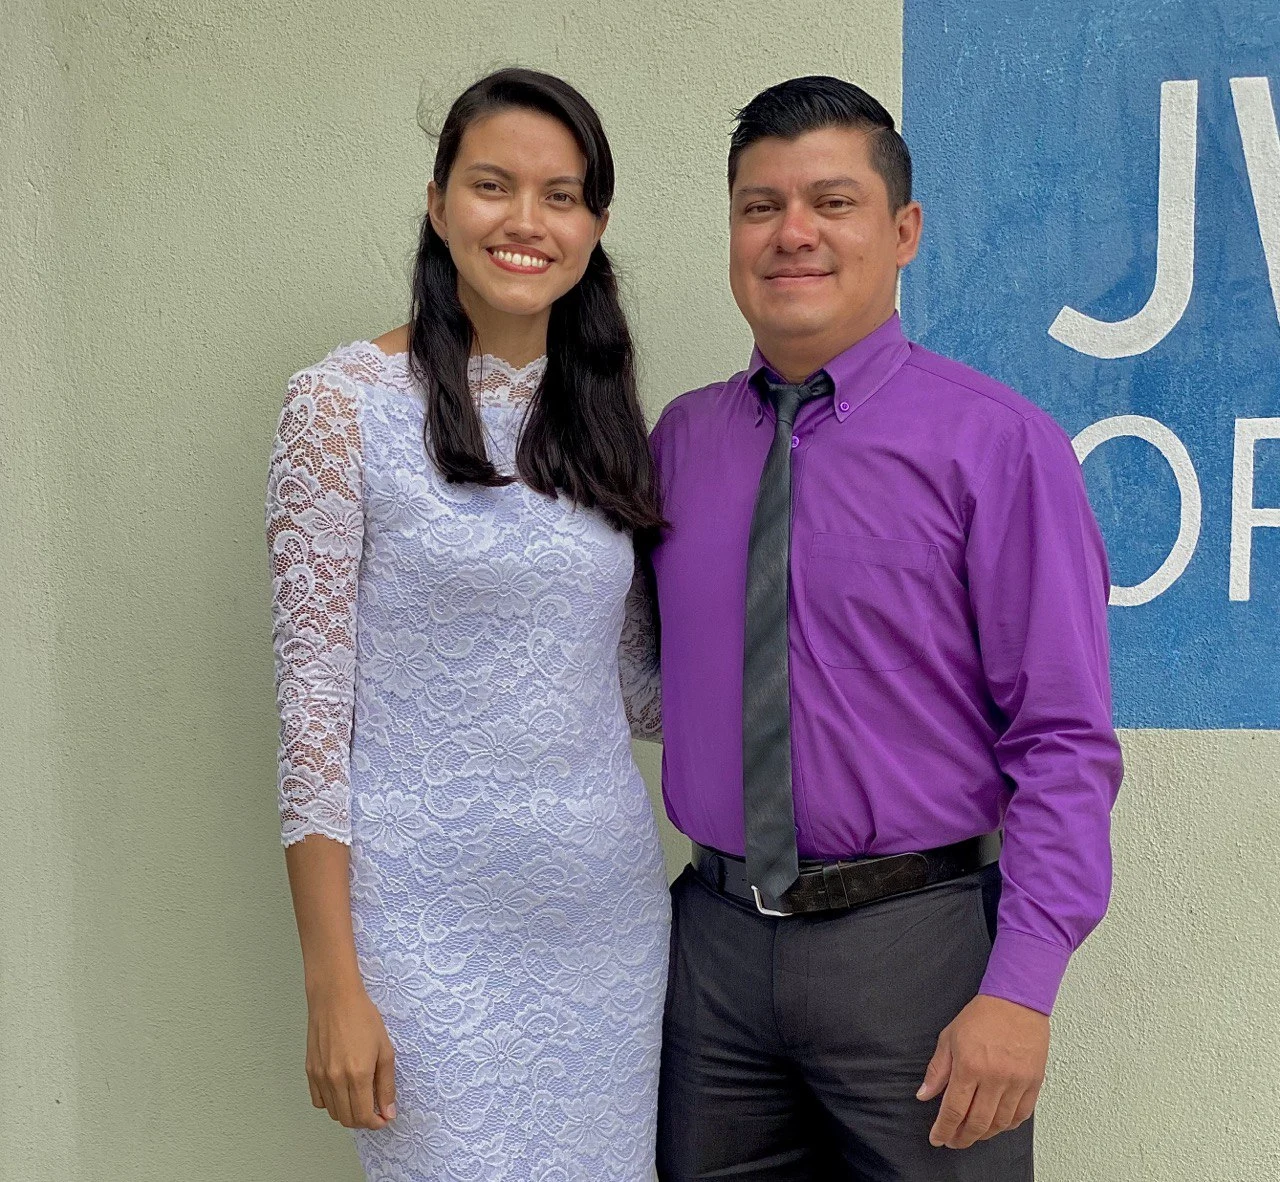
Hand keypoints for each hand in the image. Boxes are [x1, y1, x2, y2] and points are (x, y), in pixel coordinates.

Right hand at [306, 983, 397, 1129]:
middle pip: (347, 1119)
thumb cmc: (363, 1018)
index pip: (363, 1116)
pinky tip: (342, 1090)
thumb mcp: (385, 1050)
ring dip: (348, 1113)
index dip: (376, 1123)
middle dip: (363, 1120)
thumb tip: (388, 1112)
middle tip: (375, 1110)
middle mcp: (335, 1080)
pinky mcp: (310, 1071)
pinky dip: (331, 1103)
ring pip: (332, 1112)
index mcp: (357, 1075)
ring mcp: (320, 1077)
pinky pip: (319, 1100)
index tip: (383, 1118)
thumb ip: (386, 1085)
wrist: (335, 998)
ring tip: (360, 1098)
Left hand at [916, 994, 1047, 1148]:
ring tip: (972, 1134)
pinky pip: (1021, 1115)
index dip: (944, 1129)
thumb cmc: (982, 1015)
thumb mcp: (949, 1037)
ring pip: (1000, 1123)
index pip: (954, 1109)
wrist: (1016, 1000)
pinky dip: (1008, 1125)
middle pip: (977, 1122)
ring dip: (984, 1134)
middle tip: (953, 1141)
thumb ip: (937, 1070)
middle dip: (962, 1138)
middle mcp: (994, 1078)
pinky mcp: (1033, 1083)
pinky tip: (997, 1125)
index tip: (937, 1138)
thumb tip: (924, 1095)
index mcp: (969, 1066)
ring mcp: (1016, 1082)